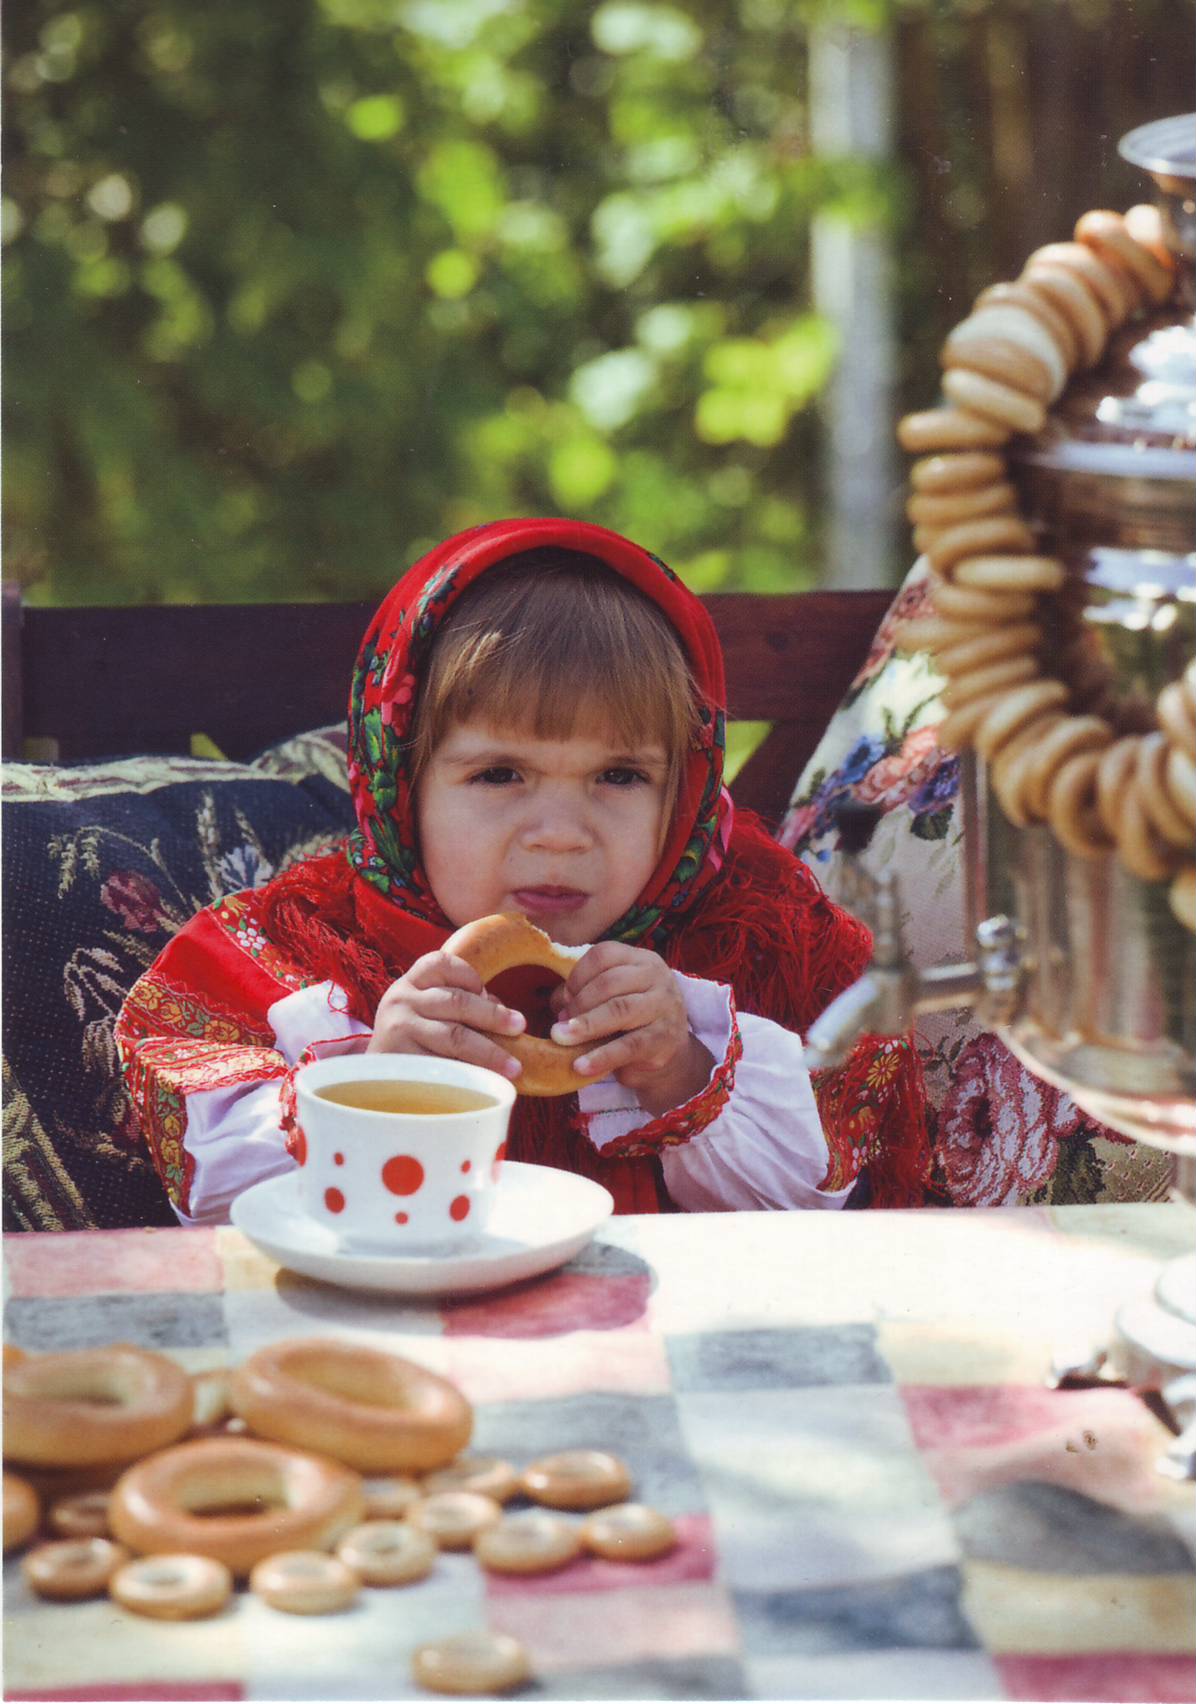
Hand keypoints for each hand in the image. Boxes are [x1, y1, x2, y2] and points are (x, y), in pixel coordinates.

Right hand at [367, 950, 525, 1078]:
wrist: (372, 1079)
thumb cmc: (414, 1040)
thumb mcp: (427, 1011)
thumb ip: (459, 1005)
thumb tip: (505, 1015)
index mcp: (410, 982)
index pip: (441, 963)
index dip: (469, 975)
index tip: (488, 993)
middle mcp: (401, 1000)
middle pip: (456, 1001)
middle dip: (494, 1015)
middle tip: (520, 1027)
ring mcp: (398, 1031)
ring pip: (454, 1036)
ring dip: (490, 1051)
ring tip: (514, 1066)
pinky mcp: (401, 1062)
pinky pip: (444, 1067)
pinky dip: (470, 1074)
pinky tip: (486, 1082)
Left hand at [549, 942, 712, 1114]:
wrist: (667, 1051)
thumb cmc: (630, 1018)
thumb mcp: (610, 997)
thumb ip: (582, 994)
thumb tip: (558, 1004)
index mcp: (640, 960)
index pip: (604, 955)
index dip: (577, 975)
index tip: (564, 998)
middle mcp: (657, 977)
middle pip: (610, 982)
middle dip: (579, 1003)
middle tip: (560, 1025)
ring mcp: (664, 1007)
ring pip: (619, 1010)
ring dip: (585, 1025)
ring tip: (561, 1038)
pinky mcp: (664, 1038)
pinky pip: (629, 1046)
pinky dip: (601, 1057)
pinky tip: (581, 1066)